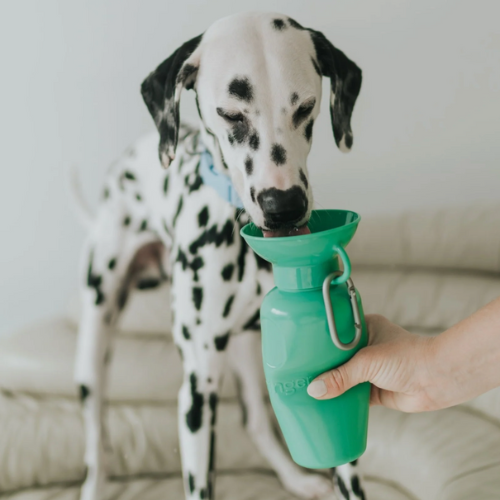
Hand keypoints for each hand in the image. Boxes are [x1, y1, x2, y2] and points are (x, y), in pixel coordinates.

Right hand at [307, 314, 437, 411]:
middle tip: (298, 369)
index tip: (299, 346)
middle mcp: (366, 346)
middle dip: (321, 364)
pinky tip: (326, 404)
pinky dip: (341, 400)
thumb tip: (314, 390)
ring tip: (307, 387)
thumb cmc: (409, 358)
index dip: (317, 340)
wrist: (438, 380)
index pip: (334, 332)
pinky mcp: (375, 389)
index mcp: (364, 327)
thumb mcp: (368, 362)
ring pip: (343, 376)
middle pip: (336, 356)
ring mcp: (371, 368)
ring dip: (331, 383)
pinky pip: (352, 394)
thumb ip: (341, 376)